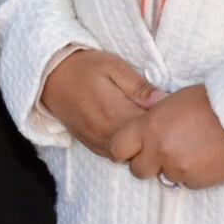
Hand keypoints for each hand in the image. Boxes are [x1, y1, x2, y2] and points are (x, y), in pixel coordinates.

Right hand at [40, 48, 159, 169]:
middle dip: (157, 136)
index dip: (167, 122)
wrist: (50, 77)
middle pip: (144, 146)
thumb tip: (163, 100)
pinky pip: (116, 156)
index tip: (174, 111)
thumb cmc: (84, 67)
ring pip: (131, 155)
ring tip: (150, 128)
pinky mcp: (92, 146)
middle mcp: (108, 132)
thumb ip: (139, 86)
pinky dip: (128, 149)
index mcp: (116, 112)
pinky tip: (132, 135)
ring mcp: (99, 142)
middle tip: (167, 120)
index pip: (151, 128)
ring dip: (143, 145)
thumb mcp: (114, 66)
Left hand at [130, 85, 223, 187]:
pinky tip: (205, 157)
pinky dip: (192, 173)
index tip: (130, 150)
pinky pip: (186, 182)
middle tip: (163, 152)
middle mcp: (159, 150)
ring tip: (192, 149)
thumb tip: (143, 135)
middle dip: (147, 163)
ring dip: (173, 167)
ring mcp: (177, 168)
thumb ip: (152, 122)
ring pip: (164, 176)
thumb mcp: (171, 103)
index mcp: (149, 127)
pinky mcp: (195, 180)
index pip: (118, 148)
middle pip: (138, 170)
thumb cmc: (208, 101)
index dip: (124, 150)